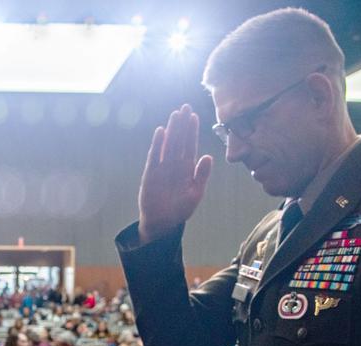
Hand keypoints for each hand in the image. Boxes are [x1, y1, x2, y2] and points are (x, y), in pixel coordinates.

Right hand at [138, 104, 212, 243]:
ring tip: (175, 114)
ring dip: (171, 129)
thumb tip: (209, 156)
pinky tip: (161, 132)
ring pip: (168, 144)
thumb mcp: (195, 193)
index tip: (194, 116)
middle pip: (179, 140)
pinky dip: (157, 144)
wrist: (163, 223)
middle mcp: (175, 164)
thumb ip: (202, 175)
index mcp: (187, 168)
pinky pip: (154, 156)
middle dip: (182, 124)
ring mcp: (162, 167)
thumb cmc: (180, 209)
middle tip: (185, 106)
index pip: (190, 145)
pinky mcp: (150, 174)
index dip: (192, 131)